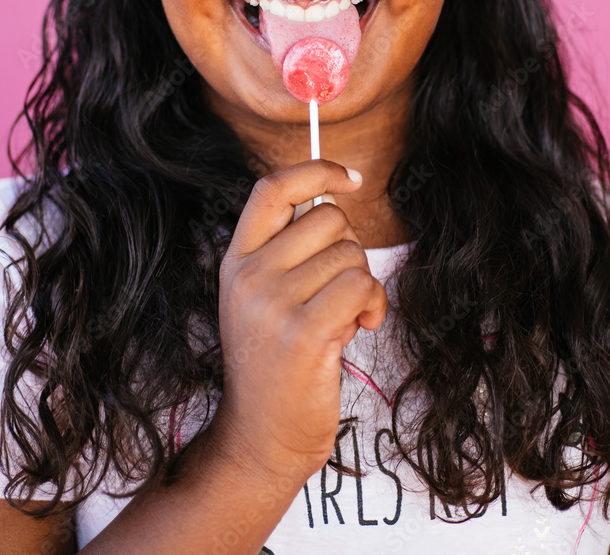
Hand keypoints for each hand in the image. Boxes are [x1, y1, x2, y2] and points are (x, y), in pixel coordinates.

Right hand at [211, 159, 387, 484]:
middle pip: (329, 218)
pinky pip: (361, 285)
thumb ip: (286, 251)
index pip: (272, 188)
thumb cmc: (274, 366)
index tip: (350, 178)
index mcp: (236, 259)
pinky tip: (360, 326)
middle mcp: (249, 275)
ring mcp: (273, 303)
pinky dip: (373, 304)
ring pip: (352, 254)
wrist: (259, 439)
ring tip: (343, 317)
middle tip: (339, 288)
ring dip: (362, 284)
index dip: (316, 170)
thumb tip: (334, 199)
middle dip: (350, 248)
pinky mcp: (305, 332)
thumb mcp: (260, 299)